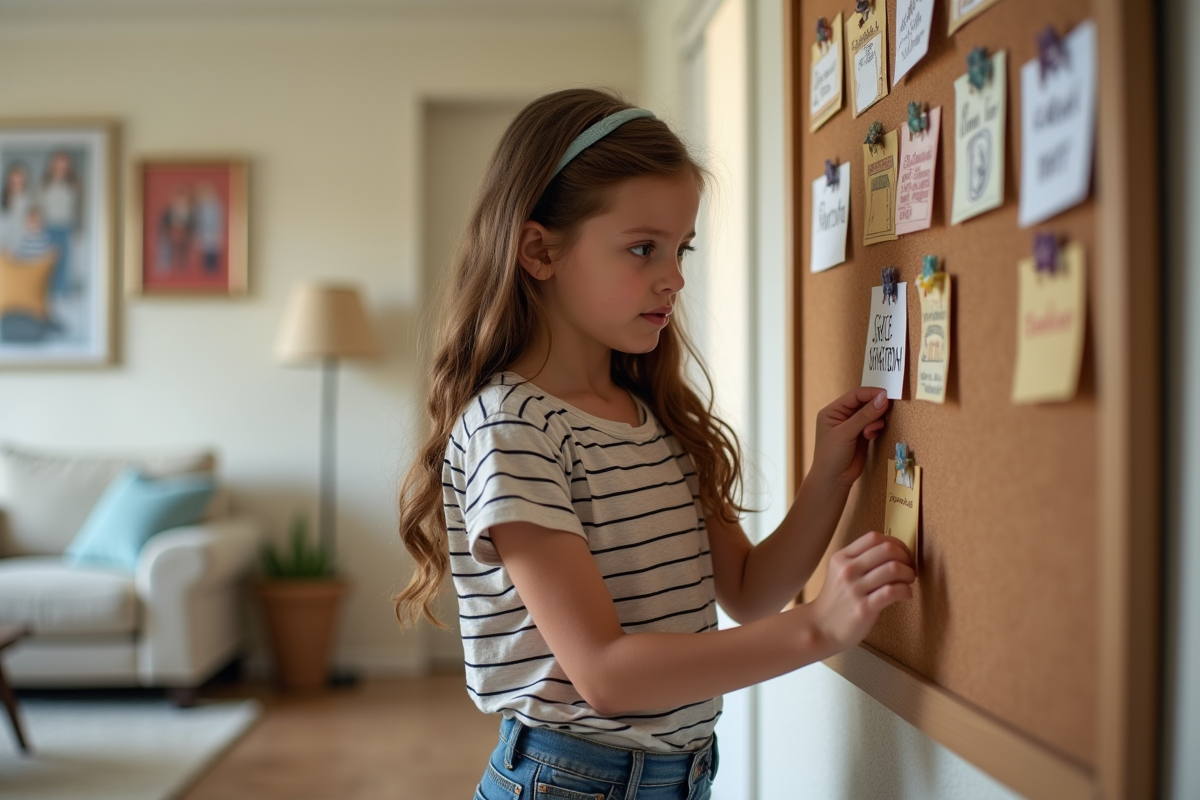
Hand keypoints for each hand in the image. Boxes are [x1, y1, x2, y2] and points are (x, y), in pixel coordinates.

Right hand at [809, 531, 913, 651]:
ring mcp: (854, 589)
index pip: (874, 538)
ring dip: (909, 574)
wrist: (821, 628)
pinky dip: (906, 591)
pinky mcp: (864, 608)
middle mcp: (847, 570)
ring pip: (893, 569)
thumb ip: (860, 560)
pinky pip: (892, 591)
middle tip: (908, 568)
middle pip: (887, 550)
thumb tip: (894, 552)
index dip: (895, 543)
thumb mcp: (840, 572)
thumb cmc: (837, 600)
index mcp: (841, 558)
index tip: (902, 554)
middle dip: (906, 557)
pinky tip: (905, 595)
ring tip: (908, 582)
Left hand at [811, 387, 888, 488]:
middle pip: (864, 403)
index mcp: (832, 411)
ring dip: (875, 420)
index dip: (871, 393)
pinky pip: (874, 424)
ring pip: (871, 414)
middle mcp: (842, 416)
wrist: (834, 479)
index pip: (854, 395)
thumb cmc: (831, 455)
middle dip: (874, 408)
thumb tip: (883, 398)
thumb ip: (865, 415)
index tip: (887, 395)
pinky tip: (872, 436)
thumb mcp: (846, 433)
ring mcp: (852, 426)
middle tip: (885, 412)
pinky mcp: (861, 435)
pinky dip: (876, 428)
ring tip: (870, 432)